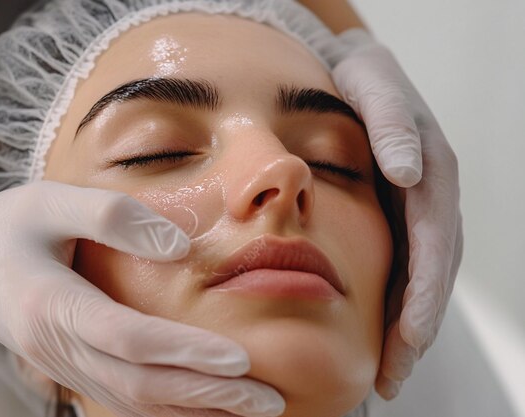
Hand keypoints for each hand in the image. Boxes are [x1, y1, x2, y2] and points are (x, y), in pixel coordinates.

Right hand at [0, 181, 284, 415]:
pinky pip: (122, 398)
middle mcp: (56, 347)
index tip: (241, 359)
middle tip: (267, 400)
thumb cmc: (9, 224)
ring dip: (193, 410)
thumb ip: (114, 216)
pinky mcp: (71, 367)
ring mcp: (62, 365)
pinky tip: (204, 407)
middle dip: (206, 396)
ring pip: (133, 402)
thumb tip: (181, 246)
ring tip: (251, 410)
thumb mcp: (51, 201)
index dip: (184, 351)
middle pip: (139, 384)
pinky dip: (166, 408)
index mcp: (50, 304)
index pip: (128, 339)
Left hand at [326, 29, 463, 398]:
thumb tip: (410, 172)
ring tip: (385, 376)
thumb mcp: (373, 87)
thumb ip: (391, 124)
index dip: (424, 290)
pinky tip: (374, 337)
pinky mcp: (398, 220)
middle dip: (415, 328)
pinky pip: (402, 269)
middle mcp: (430, 200)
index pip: (434, 242)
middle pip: (432, 274)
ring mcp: (416, 213)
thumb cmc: (359, 80)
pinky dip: (391, 306)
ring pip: (419, 280)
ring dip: (405, 330)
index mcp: (431, 173)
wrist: (351, 73)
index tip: (409, 334)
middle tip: (391, 377)